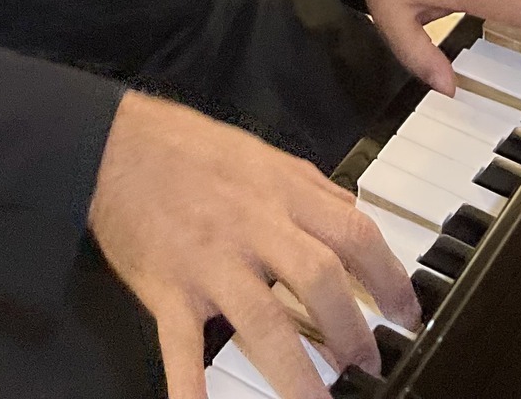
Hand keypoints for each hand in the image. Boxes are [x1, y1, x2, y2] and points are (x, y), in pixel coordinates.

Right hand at [89, 89, 419, 398]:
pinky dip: (192, 390)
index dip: (388, 276)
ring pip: (264, 321)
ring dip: (297, 373)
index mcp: (280, 192)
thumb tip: (352, 213)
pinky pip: (184, 347)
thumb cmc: (187, 147)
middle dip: (351, 329)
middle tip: (370, 366)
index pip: (353, 233)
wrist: (113, 146)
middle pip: (319, 279)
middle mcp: (253, 226)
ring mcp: (210, 261)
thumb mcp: (260, 153)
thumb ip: (309, 186)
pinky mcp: (169, 289)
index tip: (406, 313)